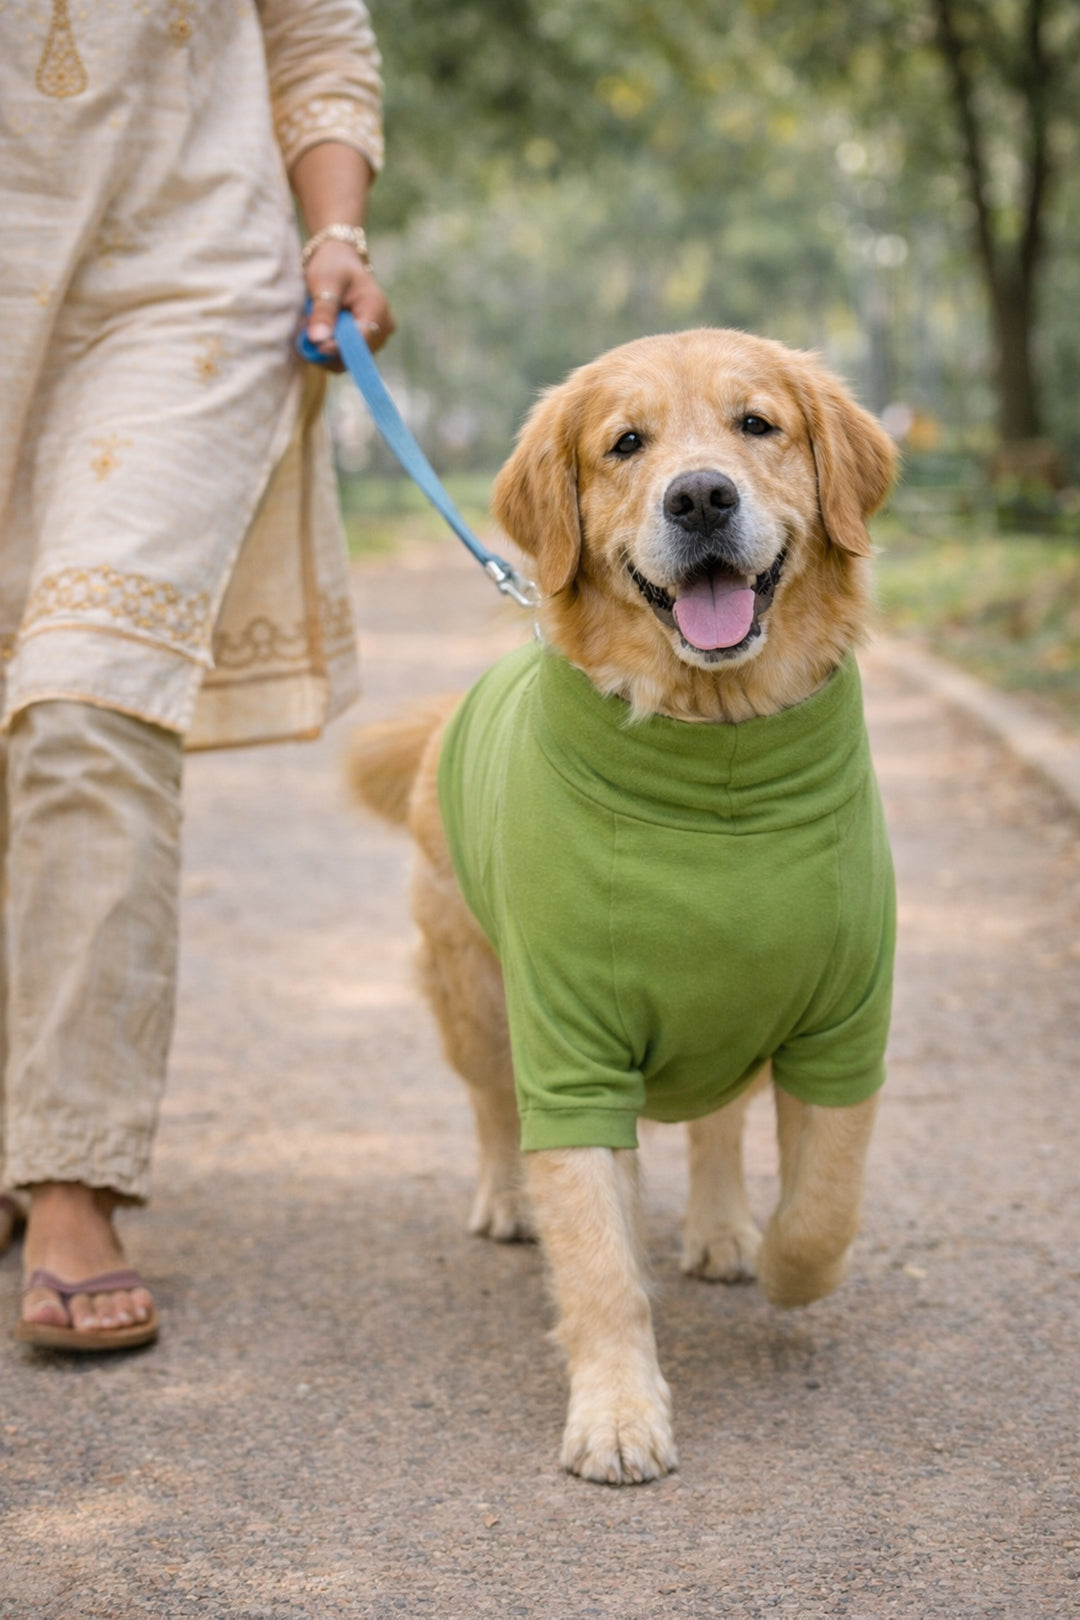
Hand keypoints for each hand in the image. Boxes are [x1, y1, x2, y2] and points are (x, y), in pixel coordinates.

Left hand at [303, 238, 394, 363]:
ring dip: (326, 349)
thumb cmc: (333, 266)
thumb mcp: (324, 282)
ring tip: (311, 326)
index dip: (338, 348)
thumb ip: (323, 311)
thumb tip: (319, 340)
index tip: (316, 345)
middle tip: (306, 329)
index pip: (361, 341)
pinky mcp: (368, 342)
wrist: (340, 261)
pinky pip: (347, 356)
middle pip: (356, 354)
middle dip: (329, 347)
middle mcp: (383, 327)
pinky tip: (319, 331)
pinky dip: (329, 348)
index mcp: (376, 308)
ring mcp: (378, 336)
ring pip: (350, 359)